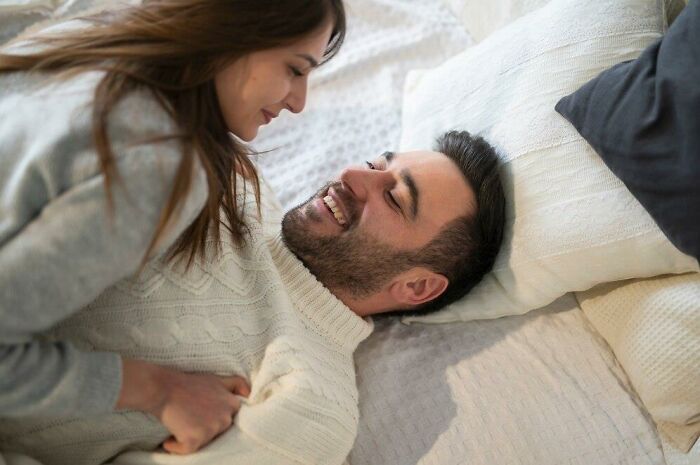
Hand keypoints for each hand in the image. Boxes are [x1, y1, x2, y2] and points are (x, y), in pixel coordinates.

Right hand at [117, 358, 249, 454]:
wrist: (164, 388)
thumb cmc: (189, 384)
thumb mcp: (217, 379)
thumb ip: (236, 385)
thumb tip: (249, 394)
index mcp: (232, 405)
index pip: (228, 418)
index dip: (213, 415)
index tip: (201, 410)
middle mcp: (225, 419)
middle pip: (216, 431)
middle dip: (203, 426)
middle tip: (190, 413)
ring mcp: (211, 431)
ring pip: (202, 441)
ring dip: (190, 435)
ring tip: (180, 420)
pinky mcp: (195, 441)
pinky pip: (185, 450)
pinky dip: (176, 446)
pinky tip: (170, 437)